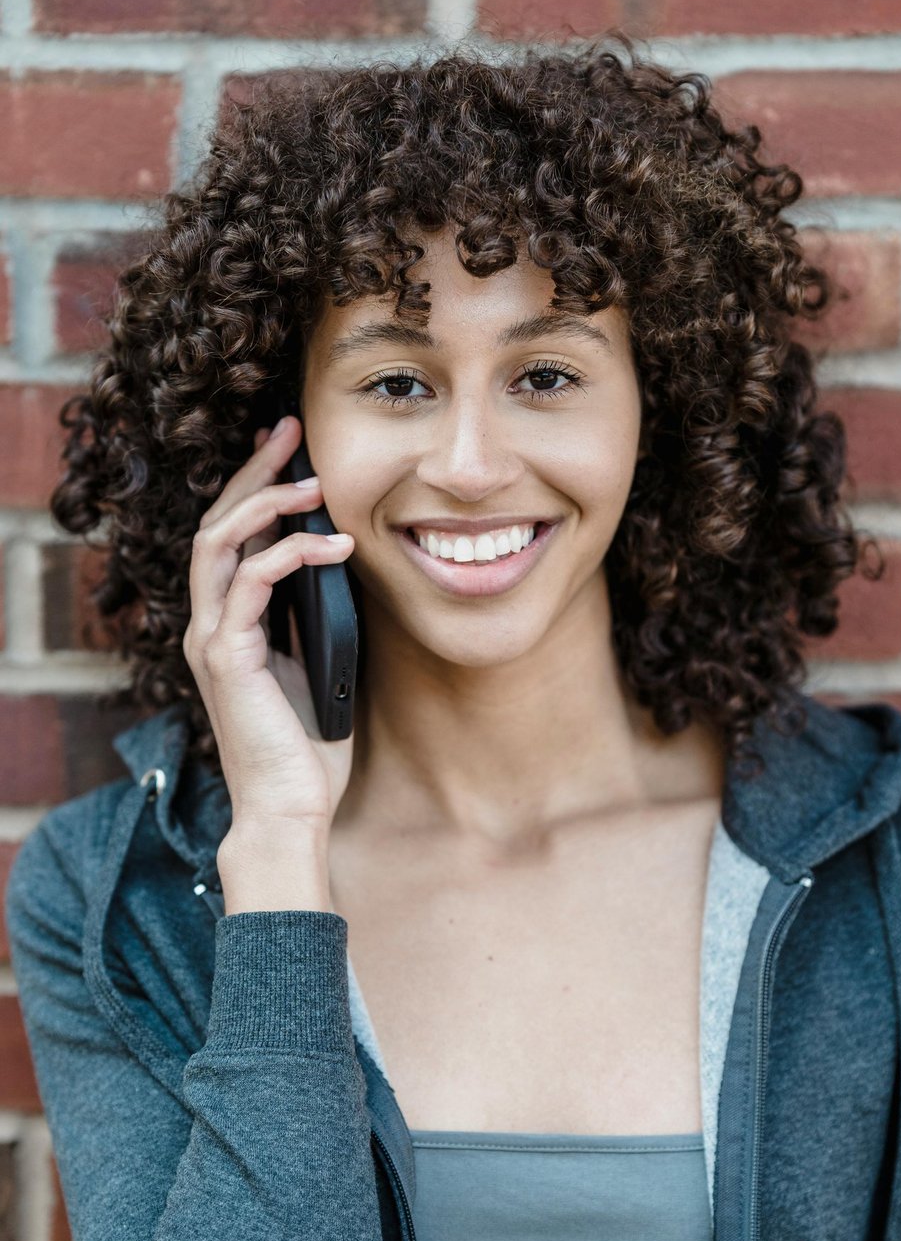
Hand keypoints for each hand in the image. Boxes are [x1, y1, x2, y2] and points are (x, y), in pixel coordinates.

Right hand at [183, 413, 356, 837]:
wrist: (290, 810)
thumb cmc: (309, 750)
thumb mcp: (323, 666)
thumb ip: (319, 619)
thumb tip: (348, 567)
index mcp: (232, 624)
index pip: (233, 537)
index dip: (256, 487)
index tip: (289, 450)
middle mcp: (212, 624)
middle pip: (217, 523)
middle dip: (254, 471)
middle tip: (289, 430)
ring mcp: (214, 638)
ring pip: (220, 541)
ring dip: (266, 501)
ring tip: (313, 482)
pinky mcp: (228, 657)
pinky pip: (250, 583)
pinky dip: (292, 554)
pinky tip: (334, 545)